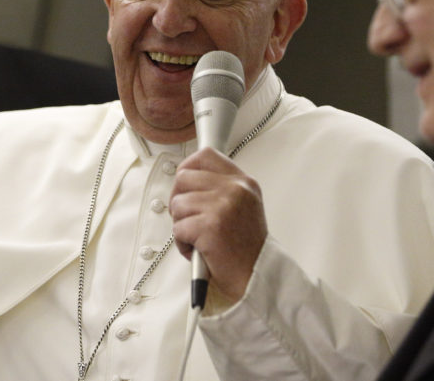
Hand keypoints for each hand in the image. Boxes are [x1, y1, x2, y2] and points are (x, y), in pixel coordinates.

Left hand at [169, 148, 267, 303]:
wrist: (256, 278)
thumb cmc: (246, 248)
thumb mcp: (243, 207)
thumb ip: (221, 189)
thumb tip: (185, 178)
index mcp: (243, 182)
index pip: (205, 155)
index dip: (188, 167)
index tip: (185, 184)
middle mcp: (235, 190)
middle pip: (183, 177)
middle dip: (179, 200)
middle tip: (190, 218)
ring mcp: (223, 206)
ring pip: (177, 204)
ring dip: (181, 225)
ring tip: (199, 239)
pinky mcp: (210, 227)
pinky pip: (177, 228)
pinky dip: (183, 244)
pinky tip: (199, 250)